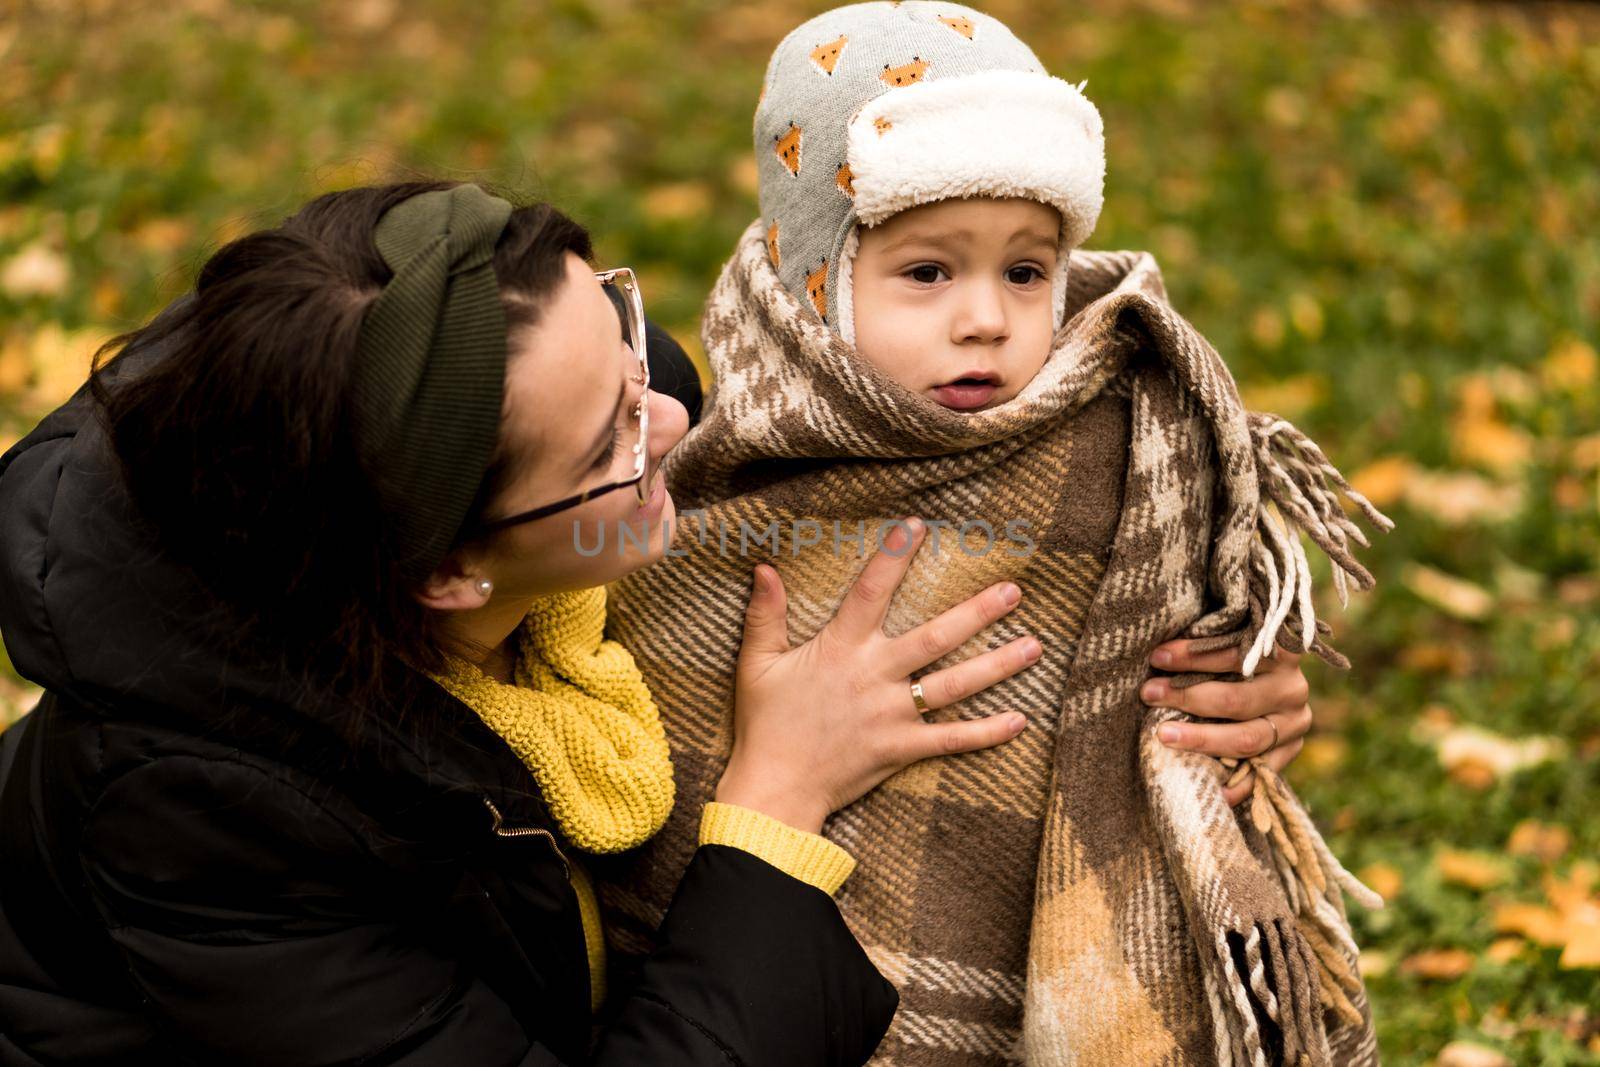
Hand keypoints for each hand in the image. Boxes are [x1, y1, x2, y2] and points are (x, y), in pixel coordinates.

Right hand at [717, 517, 1039, 832]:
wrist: (775, 790)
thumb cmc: (764, 724)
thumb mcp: (757, 664)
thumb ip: (765, 615)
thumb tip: (763, 568)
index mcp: (840, 648)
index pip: (871, 591)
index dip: (893, 557)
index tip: (917, 526)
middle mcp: (874, 675)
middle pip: (935, 637)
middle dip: (977, 612)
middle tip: (1013, 590)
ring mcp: (892, 714)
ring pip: (955, 684)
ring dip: (997, 665)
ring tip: (1034, 645)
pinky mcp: (900, 748)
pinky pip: (951, 740)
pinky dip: (987, 733)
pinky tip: (1020, 720)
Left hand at [1141, 638, 1312, 806]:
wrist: (1274, 686)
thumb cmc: (1235, 661)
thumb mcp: (1228, 646)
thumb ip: (1207, 647)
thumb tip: (1159, 655)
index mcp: (1281, 654)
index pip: (1235, 655)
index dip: (1194, 656)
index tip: (1157, 658)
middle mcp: (1293, 688)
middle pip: (1237, 699)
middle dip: (1188, 697)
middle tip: (1150, 695)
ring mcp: (1295, 723)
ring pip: (1246, 738)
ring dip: (1201, 739)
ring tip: (1164, 735)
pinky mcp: (1291, 750)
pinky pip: (1262, 773)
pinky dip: (1235, 784)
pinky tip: (1209, 788)